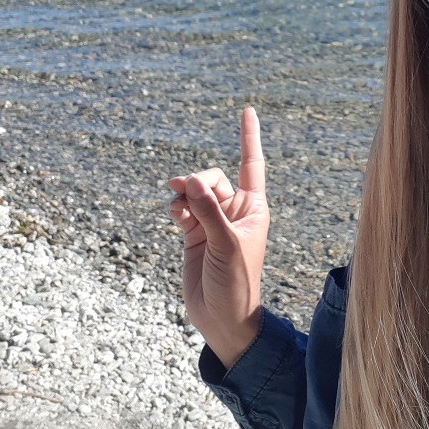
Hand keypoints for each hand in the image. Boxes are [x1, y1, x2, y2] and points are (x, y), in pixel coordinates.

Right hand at [168, 106, 269, 369]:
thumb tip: (190, 181)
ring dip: (184, 194)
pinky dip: (176, 207)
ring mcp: (213, 221)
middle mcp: (234, 210)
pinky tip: (175, 213)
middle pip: (214, 177)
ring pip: (196, 191)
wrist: (223, 318)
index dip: (248, 137)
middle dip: (199, 181)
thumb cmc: (237, 283)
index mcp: (254, 207)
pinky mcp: (194, 234)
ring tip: (177, 206)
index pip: (252, 164)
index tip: (247, 110)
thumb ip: (208, 211)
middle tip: (185, 191)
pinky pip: (183, 208)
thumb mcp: (226, 245)